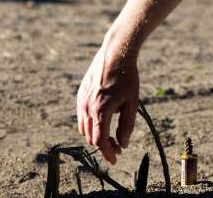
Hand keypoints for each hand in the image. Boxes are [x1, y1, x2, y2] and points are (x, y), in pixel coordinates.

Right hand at [76, 44, 139, 163]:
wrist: (115, 53)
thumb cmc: (127, 78)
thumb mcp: (132, 103)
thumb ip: (126, 126)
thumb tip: (122, 144)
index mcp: (101, 110)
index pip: (100, 141)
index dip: (107, 153)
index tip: (115, 160)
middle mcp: (87, 107)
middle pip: (91, 137)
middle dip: (103, 145)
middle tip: (117, 146)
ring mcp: (81, 100)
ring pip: (84, 128)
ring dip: (95, 135)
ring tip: (111, 134)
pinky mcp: (80, 94)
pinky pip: (82, 115)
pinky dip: (90, 123)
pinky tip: (103, 118)